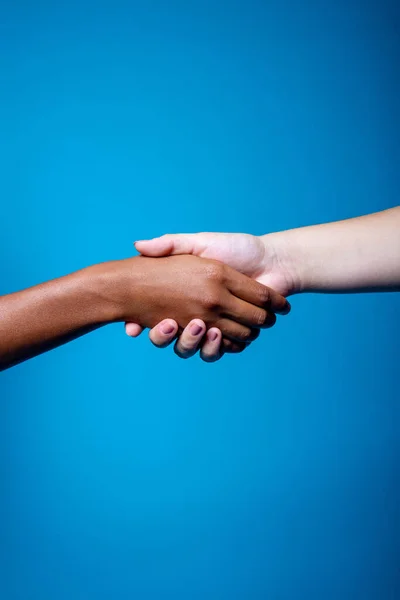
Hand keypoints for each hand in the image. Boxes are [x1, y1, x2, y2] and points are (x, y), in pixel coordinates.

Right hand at [118, 254, 286, 340]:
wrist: (272, 261)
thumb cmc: (236, 248)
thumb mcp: (199, 243)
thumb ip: (171, 243)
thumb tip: (138, 245)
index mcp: (185, 296)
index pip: (156, 315)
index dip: (140, 324)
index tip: (132, 327)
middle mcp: (197, 314)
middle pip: (171, 337)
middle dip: (166, 337)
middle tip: (171, 324)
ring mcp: (216, 326)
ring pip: (195, 348)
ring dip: (193, 343)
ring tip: (201, 327)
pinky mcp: (235, 336)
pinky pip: (220, 350)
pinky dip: (217, 346)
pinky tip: (215, 334)